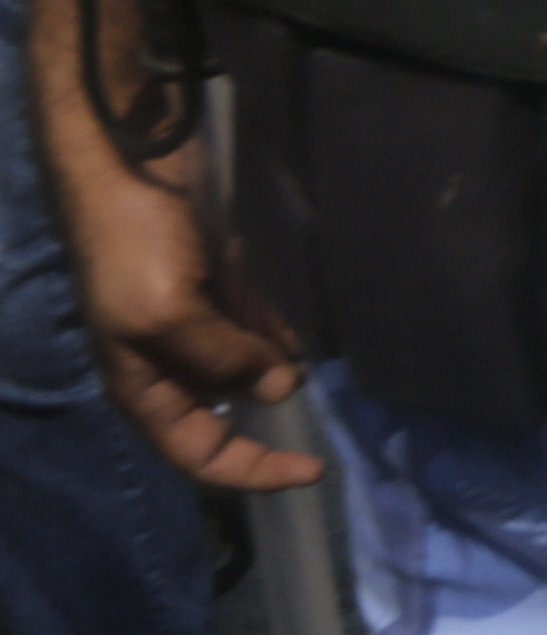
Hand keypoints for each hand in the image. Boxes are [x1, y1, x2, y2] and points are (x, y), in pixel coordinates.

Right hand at [53, 147, 322, 494]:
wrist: (131, 163)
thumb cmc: (134, 245)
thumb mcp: (167, 314)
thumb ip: (222, 358)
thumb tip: (279, 390)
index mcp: (144, 384)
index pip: (198, 452)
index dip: (253, 471)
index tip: (314, 472)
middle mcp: (168, 361)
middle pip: (225, 417)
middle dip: (271, 426)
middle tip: (327, 430)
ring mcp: (193, 320)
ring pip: (245, 369)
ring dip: (279, 376)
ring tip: (326, 381)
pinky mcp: (215, 283)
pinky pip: (255, 324)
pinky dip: (280, 337)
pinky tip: (306, 341)